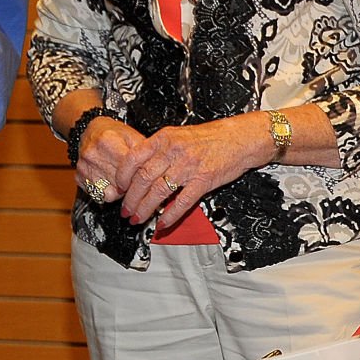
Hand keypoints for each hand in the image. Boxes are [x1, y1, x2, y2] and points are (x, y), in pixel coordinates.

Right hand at [74, 117, 145, 203]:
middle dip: (131, 185)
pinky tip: (111, 182)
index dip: (140, 176)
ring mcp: (84, 168)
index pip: (129, 169)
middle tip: (135, 179)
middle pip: (120, 184)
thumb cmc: (115, 134)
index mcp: (108, 142)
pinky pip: (99, 196)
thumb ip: (145, 152)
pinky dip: (108, 192)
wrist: (91, 131)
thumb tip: (157, 169)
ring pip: (110, 194)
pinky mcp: (79, 178)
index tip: (145, 177)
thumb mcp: (133, 136)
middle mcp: (93, 155)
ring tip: (123, 180)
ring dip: (120, 191)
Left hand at [114, 114, 269, 226]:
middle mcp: (174, 151)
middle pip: (143, 178)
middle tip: (126, 211)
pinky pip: (182, 201)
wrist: (240, 139)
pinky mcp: (204, 180)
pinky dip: (170, 215)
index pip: (133, 158)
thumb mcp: (180, 136)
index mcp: (164, 139)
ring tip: (139, 219)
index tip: (119, 189)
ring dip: (146, 209)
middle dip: (131, 199)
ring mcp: (189, 166)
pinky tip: (163, 223)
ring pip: (159, 191)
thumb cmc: (212, 139)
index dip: (122, 177)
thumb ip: (161, 150)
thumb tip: (142, 169)